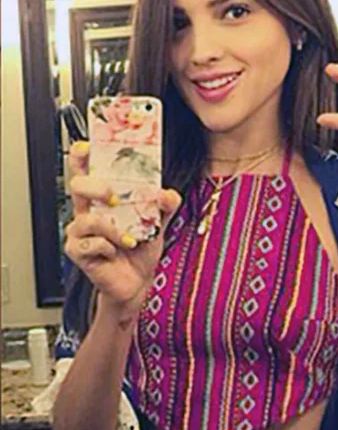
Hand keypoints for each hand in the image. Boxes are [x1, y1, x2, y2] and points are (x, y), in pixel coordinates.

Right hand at [64, 141, 181, 306]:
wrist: (138, 283)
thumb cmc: (141, 251)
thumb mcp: (158, 224)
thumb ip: (164, 206)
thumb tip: (167, 193)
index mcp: (101, 199)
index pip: (86, 171)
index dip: (82, 156)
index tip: (88, 146)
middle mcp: (86, 212)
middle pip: (77, 185)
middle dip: (96, 187)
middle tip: (114, 196)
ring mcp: (79, 233)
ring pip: (87, 219)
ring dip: (114, 230)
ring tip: (129, 240)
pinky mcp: (78, 252)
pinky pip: (91, 244)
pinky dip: (109, 248)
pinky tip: (115, 254)